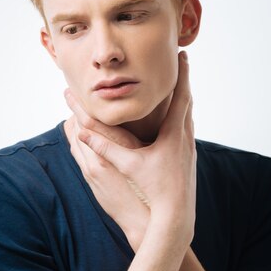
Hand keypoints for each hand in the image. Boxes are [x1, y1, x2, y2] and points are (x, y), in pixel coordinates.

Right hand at [71, 51, 196, 243]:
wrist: (177, 216)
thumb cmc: (155, 191)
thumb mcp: (128, 166)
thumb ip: (105, 148)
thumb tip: (80, 132)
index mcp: (174, 134)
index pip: (180, 96)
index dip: (182, 74)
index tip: (183, 54)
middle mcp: (186, 138)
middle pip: (188, 102)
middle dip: (183, 81)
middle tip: (181, 62)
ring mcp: (190, 149)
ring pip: (189, 117)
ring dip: (183, 100)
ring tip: (178, 87)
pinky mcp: (189, 159)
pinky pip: (187, 131)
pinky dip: (182, 118)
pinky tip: (176, 122)